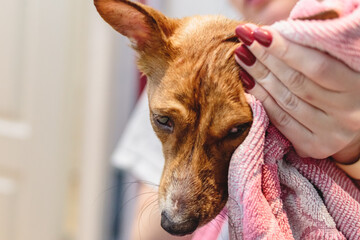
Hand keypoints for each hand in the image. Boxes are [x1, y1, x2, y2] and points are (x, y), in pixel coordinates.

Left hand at [234, 24, 359, 163]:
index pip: (318, 67)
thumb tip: (275, 38)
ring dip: (259, 77)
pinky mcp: (314, 147)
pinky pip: (281, 120)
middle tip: (246, 42)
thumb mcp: (340, 70)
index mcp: (358, 88)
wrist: (351, 126)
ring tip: (243, 57)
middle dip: (267, 59)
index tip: (261, 34)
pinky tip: (248, 82)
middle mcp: (347, 114)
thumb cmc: (342, 88)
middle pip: (297, 83)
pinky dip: (262, 99)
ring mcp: (331, 134)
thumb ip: (317, 57)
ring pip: (286, 101)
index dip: (287, 50)